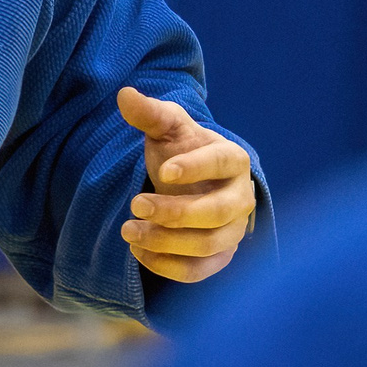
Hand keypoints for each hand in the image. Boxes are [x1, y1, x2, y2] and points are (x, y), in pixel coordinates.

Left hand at [116, 87, 255, 283]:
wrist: (193, 184)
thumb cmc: (181, 151)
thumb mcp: (166, 128)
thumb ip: (149, 113)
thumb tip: (124, 94)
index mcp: (233, 159)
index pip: (223, 163)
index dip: (196, 167)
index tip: (162, 171)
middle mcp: (241, 198)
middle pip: (215, 212)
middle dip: (173, 213)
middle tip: (134, 204)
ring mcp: (234, 231)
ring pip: (207, 245)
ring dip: (165, 241)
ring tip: (128, 230)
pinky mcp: (220, 257)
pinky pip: (200, 272)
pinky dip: (168, 266)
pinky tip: (140, 252)